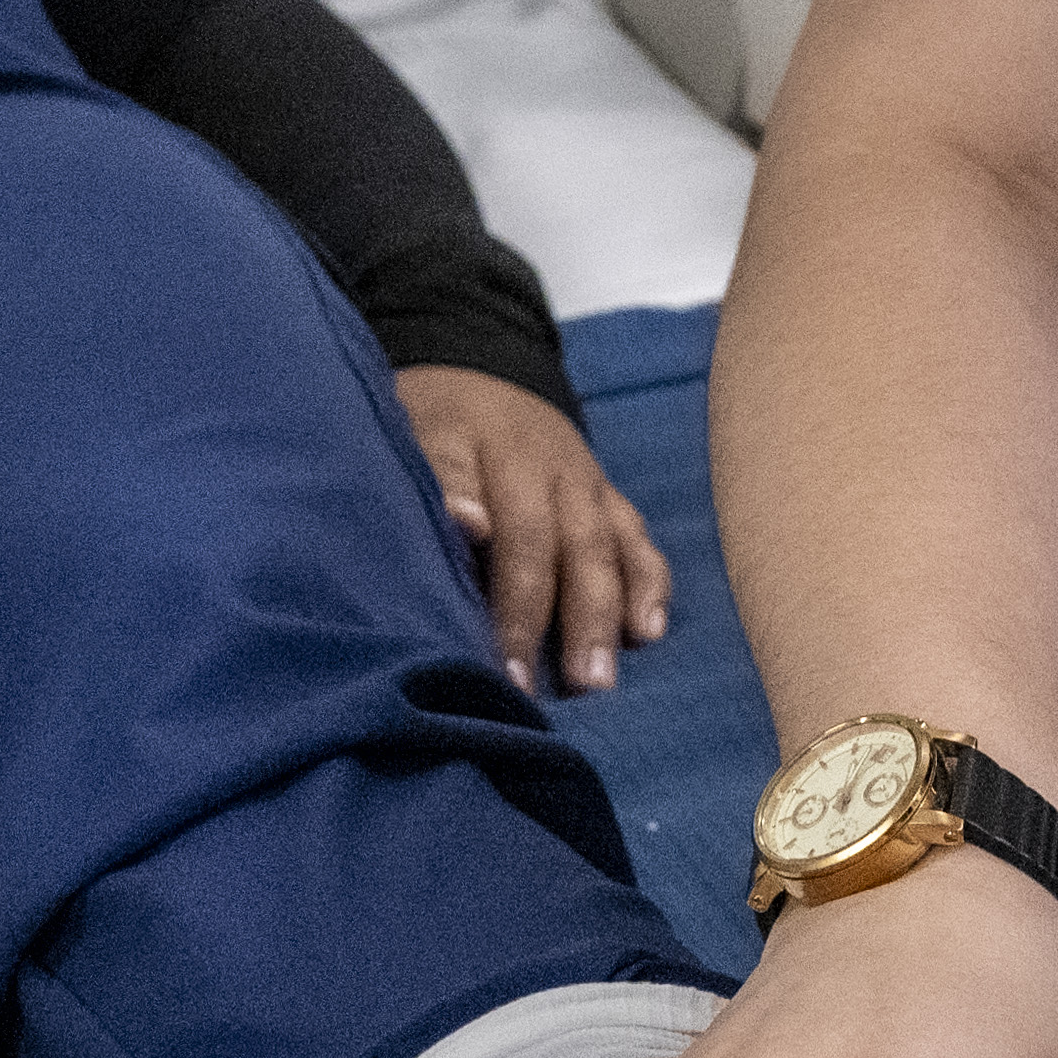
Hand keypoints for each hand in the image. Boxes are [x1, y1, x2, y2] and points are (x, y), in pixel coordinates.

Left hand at [399, 365, 670, 693]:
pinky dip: (648, 584)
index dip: (464, 531)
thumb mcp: (409, 428)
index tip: (464, 584)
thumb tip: (466, 521)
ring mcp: (580, 480)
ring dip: (598, 615)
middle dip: (533, 615)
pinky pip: (636, 540)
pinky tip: (648, 631)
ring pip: (596, 548)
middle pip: (540, 539)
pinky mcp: (609, 496)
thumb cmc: (436, 421)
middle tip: (523, 687)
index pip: (462, 484)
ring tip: (595, 679)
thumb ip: (436, 476)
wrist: (485, 370)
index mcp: (470, 439)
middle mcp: (536, 461)